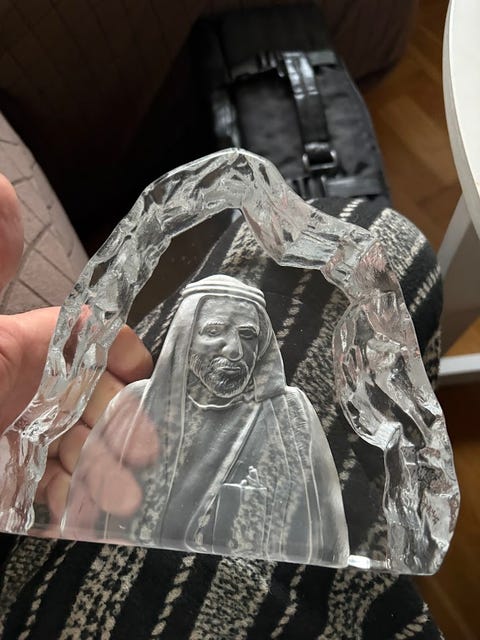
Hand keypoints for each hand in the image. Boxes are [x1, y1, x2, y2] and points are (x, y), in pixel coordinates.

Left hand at [0, 174, 153, 527]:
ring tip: (120, 500)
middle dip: (123, 426)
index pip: (89, 341)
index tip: (145, 371)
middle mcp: (24, 396)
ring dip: (101, 476)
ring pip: (74, 455)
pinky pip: (42, 498)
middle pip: (92, 404)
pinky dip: (64, 510)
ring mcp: (14, 442)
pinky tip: (77, 521)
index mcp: (23, 352)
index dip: (123, 353)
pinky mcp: (5, 483)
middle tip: (144, 453)